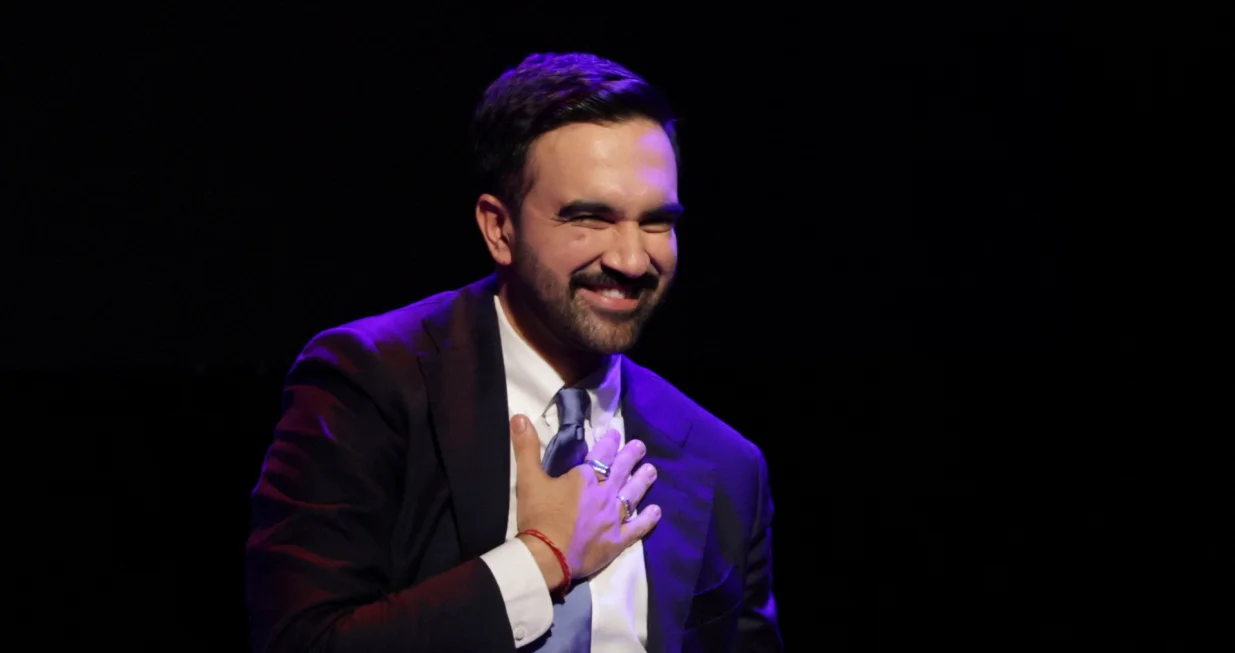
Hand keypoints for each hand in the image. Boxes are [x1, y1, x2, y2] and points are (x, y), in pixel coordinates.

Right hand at [510, 414, 660, 588]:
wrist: (546, 557)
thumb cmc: (538, 517)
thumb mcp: (528, 479)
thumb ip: (525, 447)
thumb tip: (519, 417)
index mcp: (585, 479)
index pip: (601, 454)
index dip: (609, 443)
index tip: (616, 434)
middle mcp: (604, 495)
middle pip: (622, 471)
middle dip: (631, 457)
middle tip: (640, 447)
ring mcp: (613, 519)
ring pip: (632, 496)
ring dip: (642, 482)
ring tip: (651, 471)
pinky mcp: (616, 541)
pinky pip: (637, 528)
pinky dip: (647, 520)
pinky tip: (655, 512)